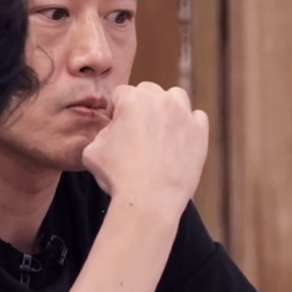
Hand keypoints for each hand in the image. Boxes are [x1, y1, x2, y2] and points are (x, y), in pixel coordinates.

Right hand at [82, 82, 208, 217]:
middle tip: (136, 130)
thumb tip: (111, 132)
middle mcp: (160, 101)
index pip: (120, 93)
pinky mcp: (200, 133)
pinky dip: (188, 125)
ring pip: (175, 97)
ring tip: (159, 129)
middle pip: (148, 91)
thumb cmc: (117, 175)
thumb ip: (102, 133)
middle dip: (141, 106)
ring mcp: (183, 115)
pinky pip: (196, 118)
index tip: (115, 126)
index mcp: (132, 100)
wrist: (149, 200)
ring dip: (167, 107)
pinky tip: (177, 140)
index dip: (115, 110)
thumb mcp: (92, 150)